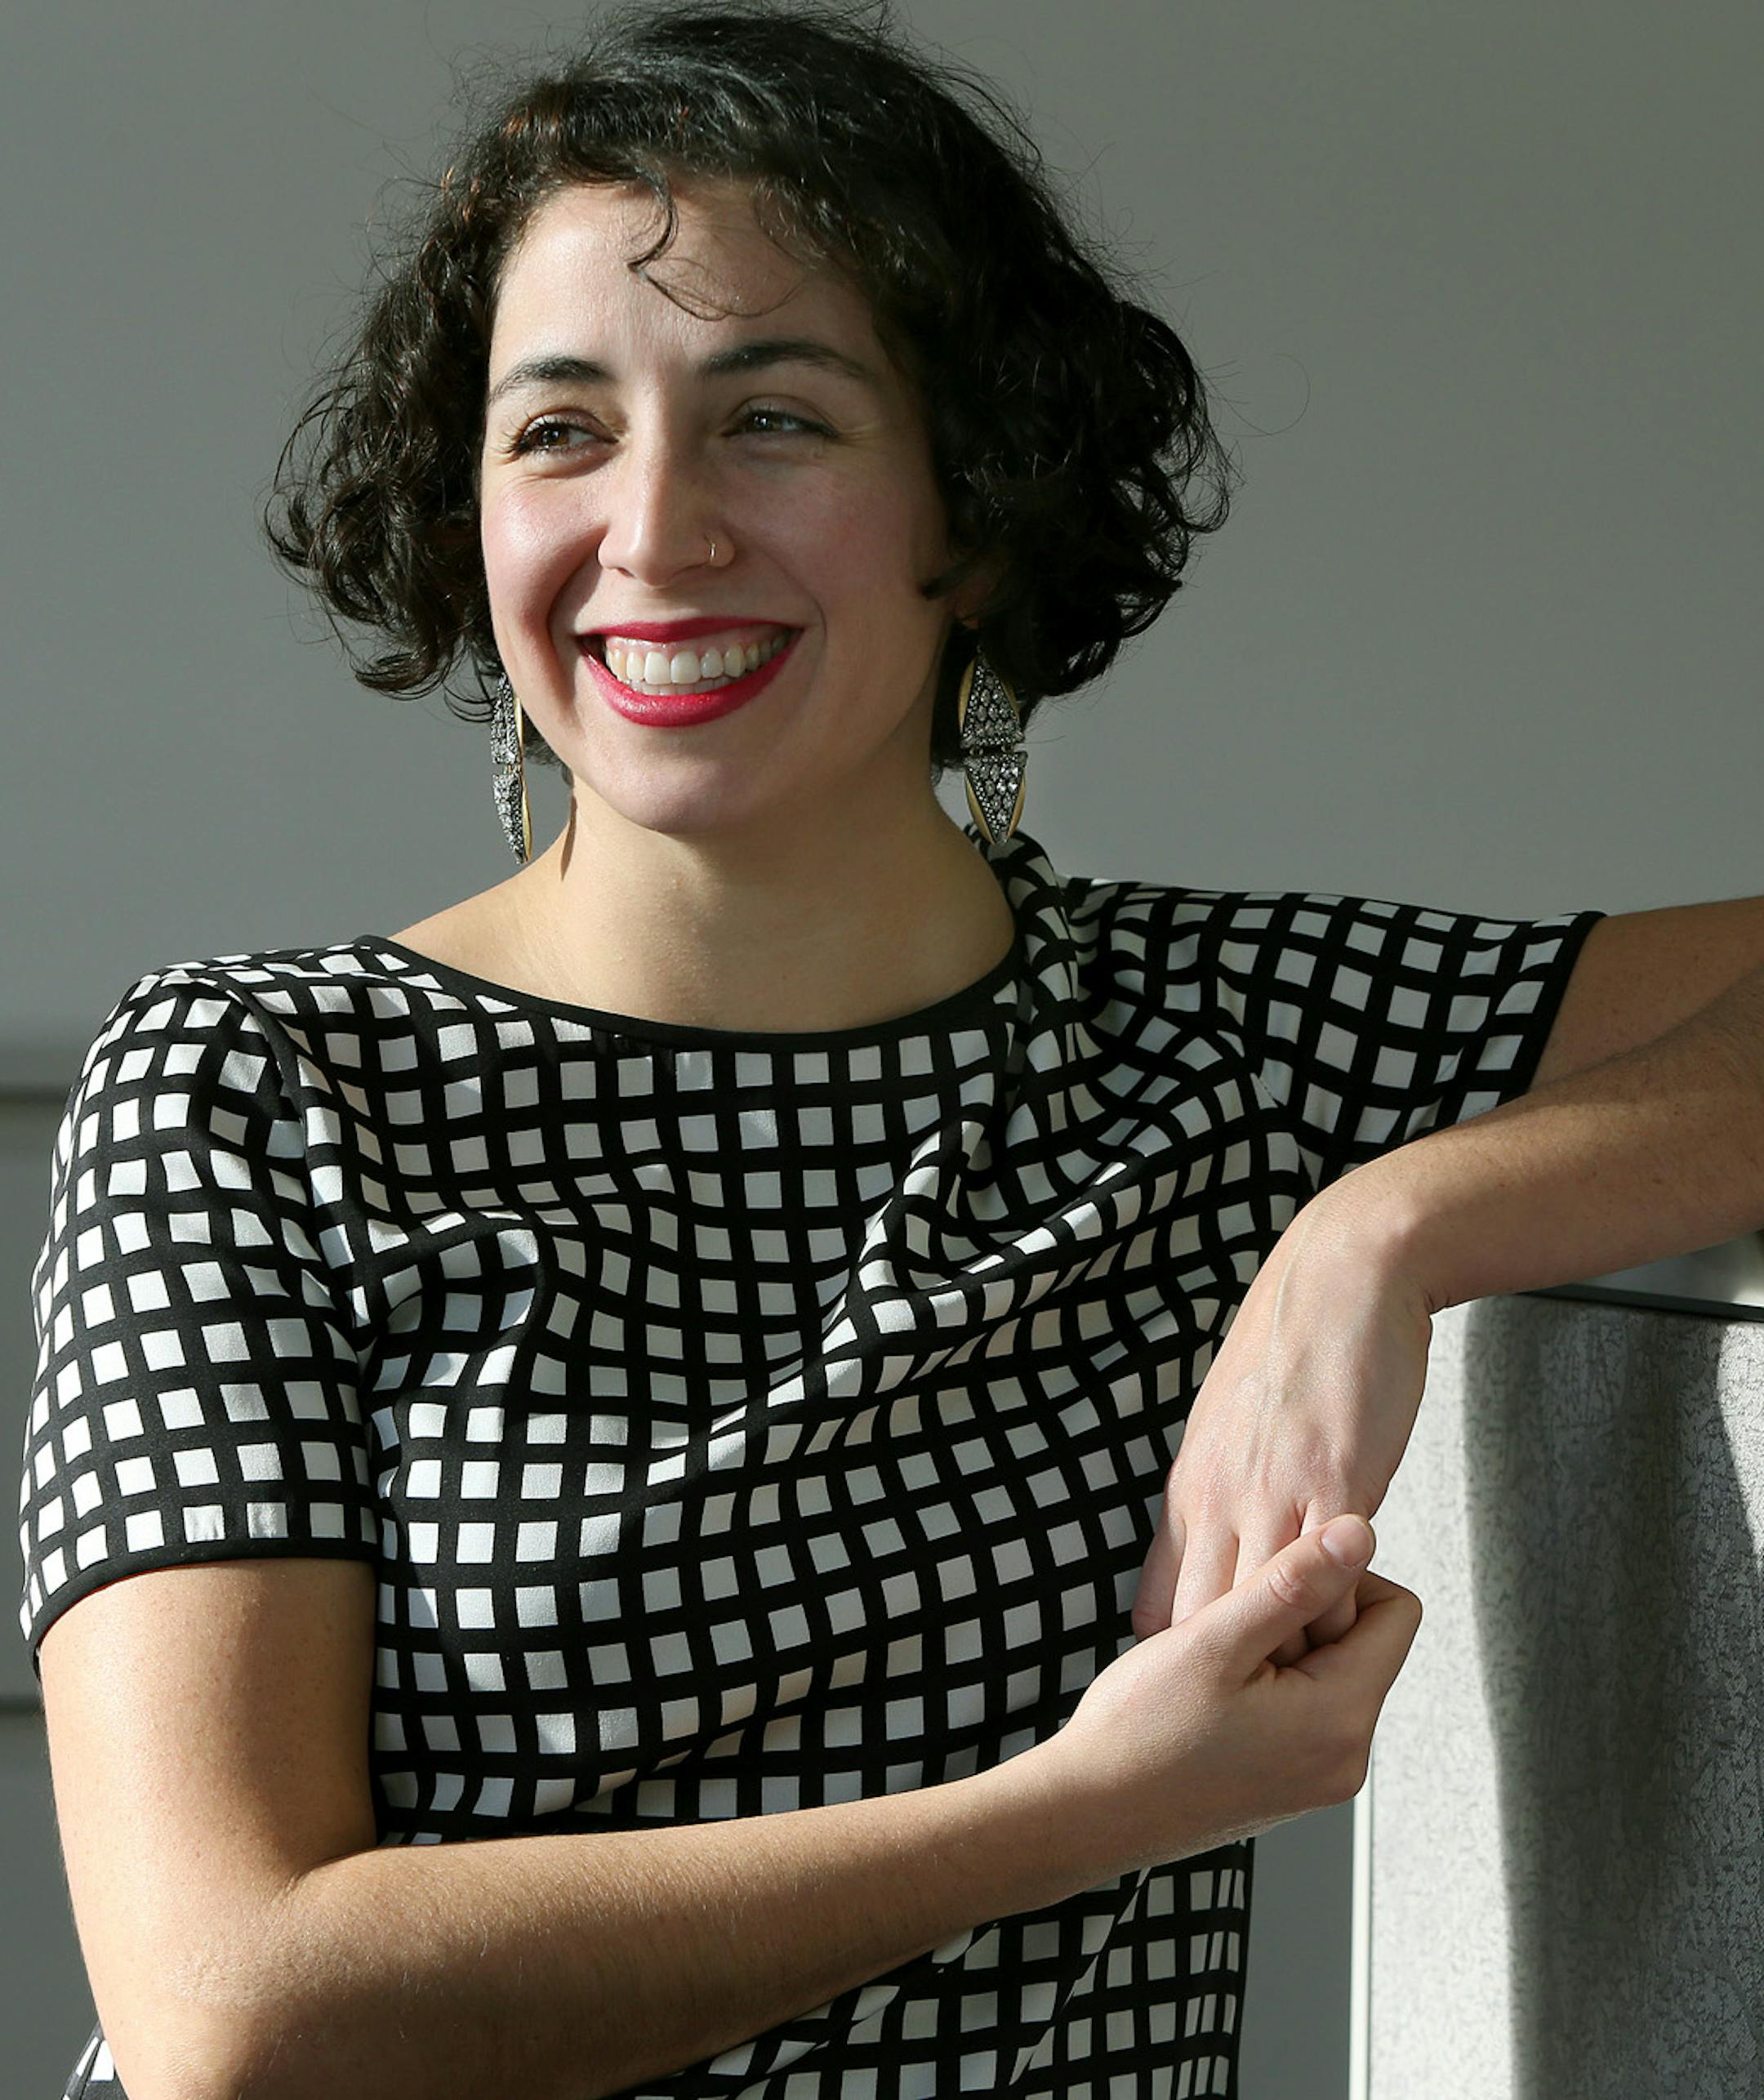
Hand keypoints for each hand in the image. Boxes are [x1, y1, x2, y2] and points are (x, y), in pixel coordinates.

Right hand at [1033, 1516, 1422, 1877]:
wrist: (1090, 1812)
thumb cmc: (1141, 1732)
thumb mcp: (1215, 1638)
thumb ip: (1294, 1581)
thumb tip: (1359, 1532)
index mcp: (1341, 1720)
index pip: (1396, 1611)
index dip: (1338, 1578)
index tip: (1271, 1586)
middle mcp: (1346, 1758)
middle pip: (1366, 1642)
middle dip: (1307, 1617)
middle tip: (1233, 1626)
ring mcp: (1320, 1777)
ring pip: (1332, 1672)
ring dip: (1283, 1648)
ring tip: (1216, 1663)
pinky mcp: (1292, 1783)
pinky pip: (1306, 1708)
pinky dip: (1269, 1684)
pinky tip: (1213, 1693)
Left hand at [1130, 1185, 1434, 1666]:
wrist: (1343, 1278)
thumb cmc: (1294, 1355)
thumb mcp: (1226, 1429)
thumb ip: (1213, 1497)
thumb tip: (1202, 1554)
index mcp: (1191, 1490)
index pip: (1162, 1607)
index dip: (1186, 1658)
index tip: (1210, 1690)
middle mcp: (1219, 1499)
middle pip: (1203, 1626)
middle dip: (1231, 1676)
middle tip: (1262, 1710)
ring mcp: (1272, 1495)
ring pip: (1263, 1615)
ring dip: (1291, 1655)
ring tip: (1314, 1682)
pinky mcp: (1332, 1484)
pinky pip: (1324, 1581)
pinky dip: (1336, 1615)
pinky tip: (1353, 1620)